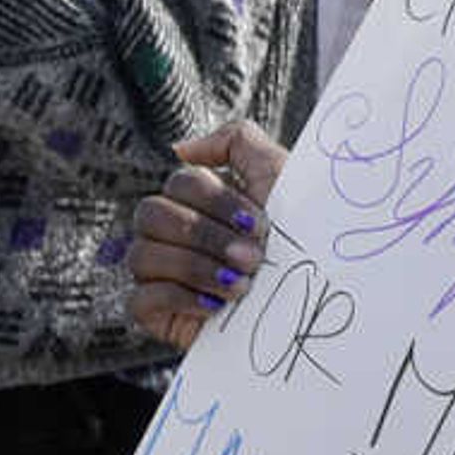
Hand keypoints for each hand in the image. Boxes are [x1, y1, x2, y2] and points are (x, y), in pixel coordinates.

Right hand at [125, 121, 288, 350]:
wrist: (316, 301)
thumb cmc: (303, 236)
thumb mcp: (279, 175)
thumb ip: (237, 141)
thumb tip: (181, 148)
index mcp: (200, 200)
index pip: (179, 183)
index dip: (217, 201)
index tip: (259, 223)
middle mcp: (174, 232)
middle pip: (151, 215)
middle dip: (206, 236)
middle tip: (252, 259)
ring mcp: (161, 272)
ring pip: (141, 255)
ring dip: (196, 269)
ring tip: (241, 286)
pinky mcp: (157, 313)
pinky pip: (139, 299)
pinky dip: (179, 298)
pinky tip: (215, 306)